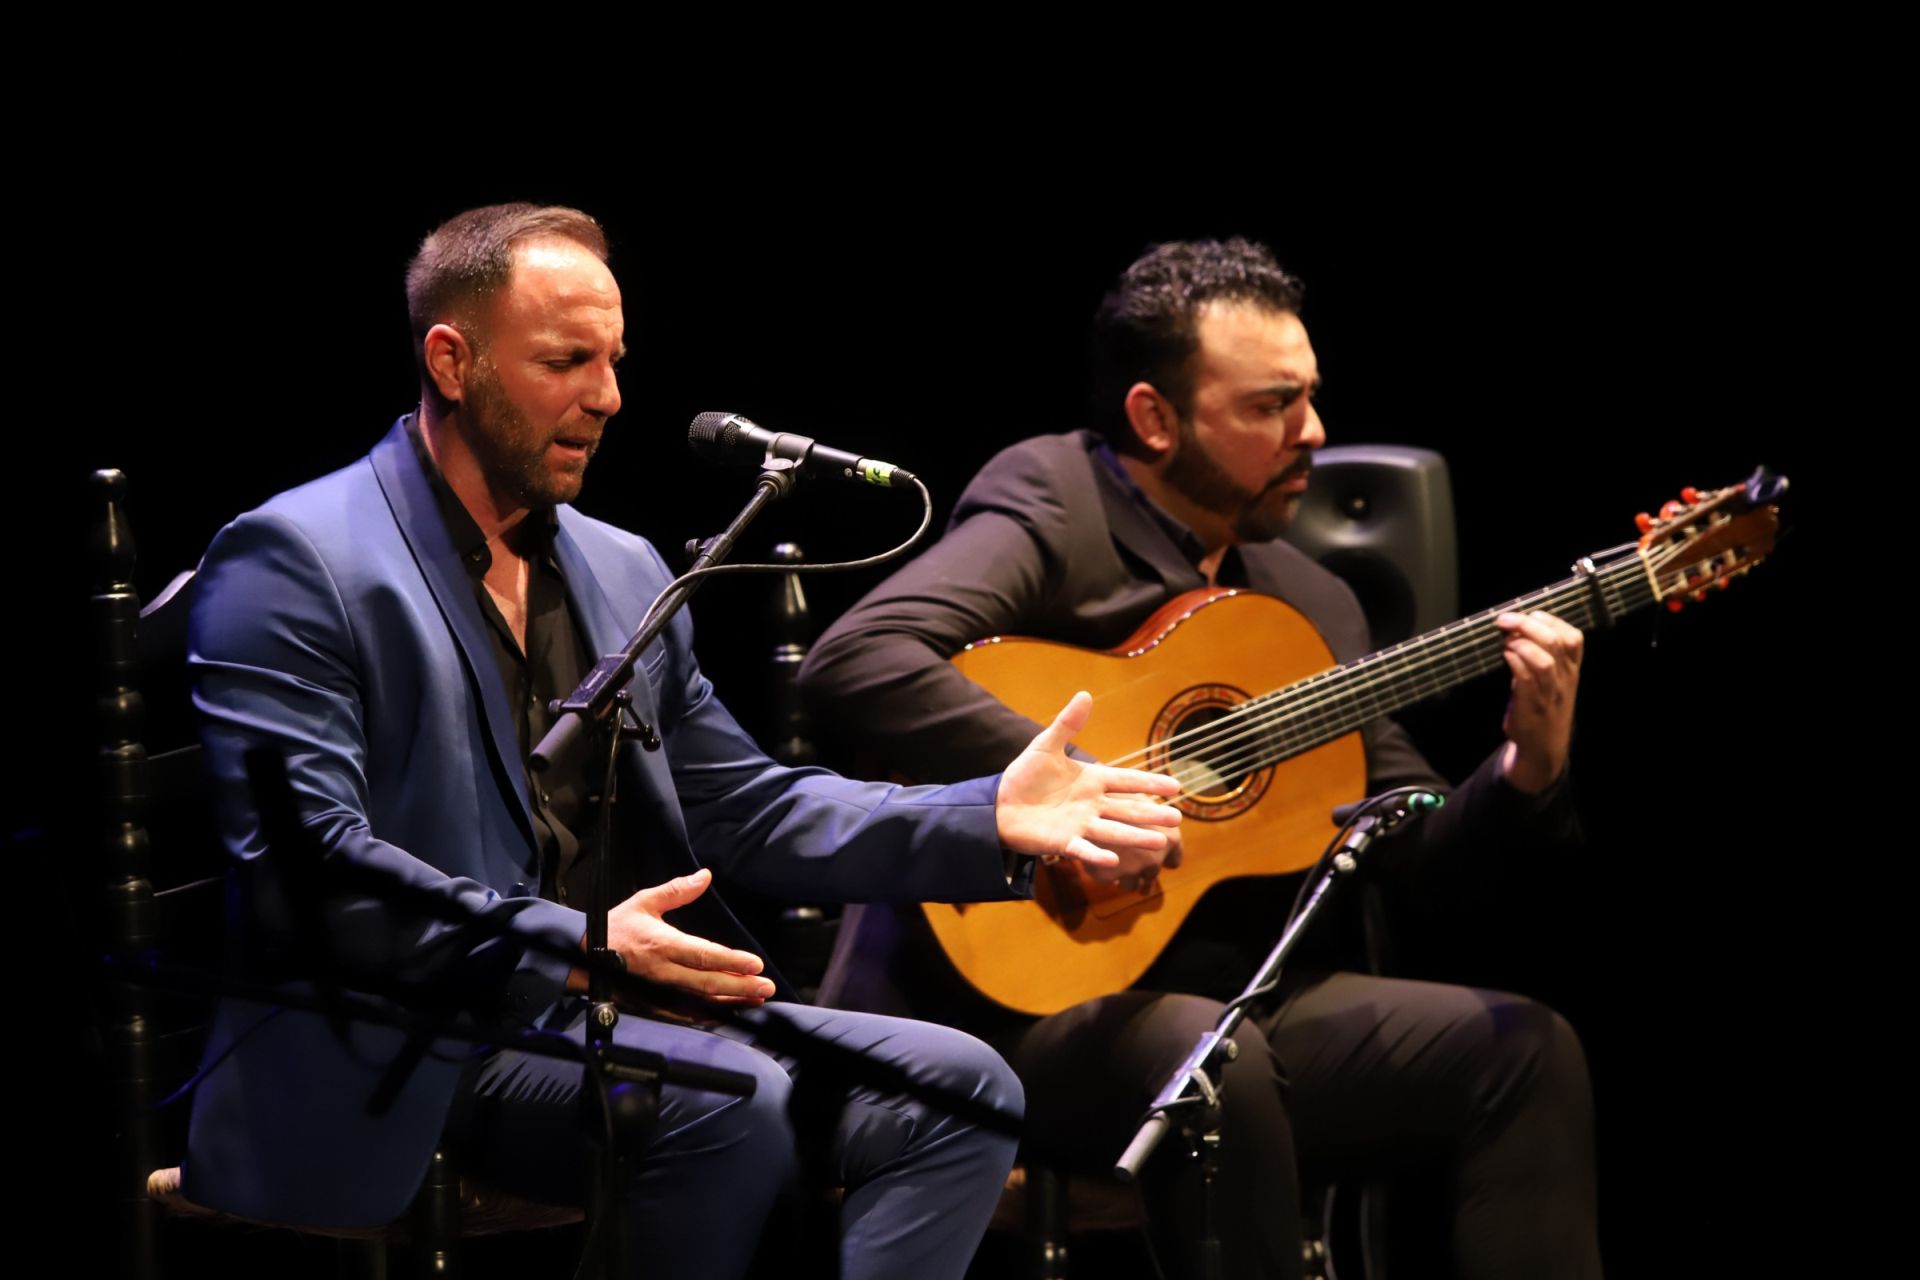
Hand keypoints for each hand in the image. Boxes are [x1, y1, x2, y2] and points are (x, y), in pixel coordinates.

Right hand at [588, 868, 775, 1004]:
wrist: (583, 955)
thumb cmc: (616, 927)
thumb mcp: (645, 901)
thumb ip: (677, 890)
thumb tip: (705, 876)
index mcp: (662, 944)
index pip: (703, 954)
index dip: (731, 961)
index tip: (756, 964)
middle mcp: (663, 971)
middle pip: (708, 983)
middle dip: (740, 987)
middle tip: (766, 987)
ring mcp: (659, 991)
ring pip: (701, 1001)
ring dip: (731, 1002)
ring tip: (756, 999)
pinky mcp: (654, 1003)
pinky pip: (686, 1013)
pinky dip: (710, 1015)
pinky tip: (728, 1013)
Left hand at [996, 691, 1182, 884]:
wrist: (1000, 804)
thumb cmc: (1026, 776)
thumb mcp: (1045, 746)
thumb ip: (1067, 724)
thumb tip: (1085, 694)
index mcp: (1091, 780)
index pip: (1126, 780)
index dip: (1150, 783)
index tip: (1176, 786)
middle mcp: (1091, 805)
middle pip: (1127, 809)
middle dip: (1151, 814)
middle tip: (1177, 819)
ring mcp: (1079, 825)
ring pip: (1113, 831)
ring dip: (1135, 837)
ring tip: (1158, 842)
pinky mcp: (1062, 842)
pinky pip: (1082, 849)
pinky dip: (1097, 855)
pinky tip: (1114, 861)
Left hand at [1495, 610, 1582, 792]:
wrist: (1543, 747)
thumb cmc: (1543, 706)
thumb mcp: (1552, 680)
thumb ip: (1542, 656)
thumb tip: (1516, 628)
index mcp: (1571, 670)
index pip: (1574, 639)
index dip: (1553, 621)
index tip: (1532, 613)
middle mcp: (1564, 680)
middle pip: (1556, 643)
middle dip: (1529, 625)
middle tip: (1506, 619)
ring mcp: (1549, 694)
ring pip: (1544, 661)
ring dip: (1522, 644)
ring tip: (1506, 640)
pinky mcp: (1532, 706)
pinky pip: (1526, 680)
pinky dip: (1515, 662)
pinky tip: (1505, 656)